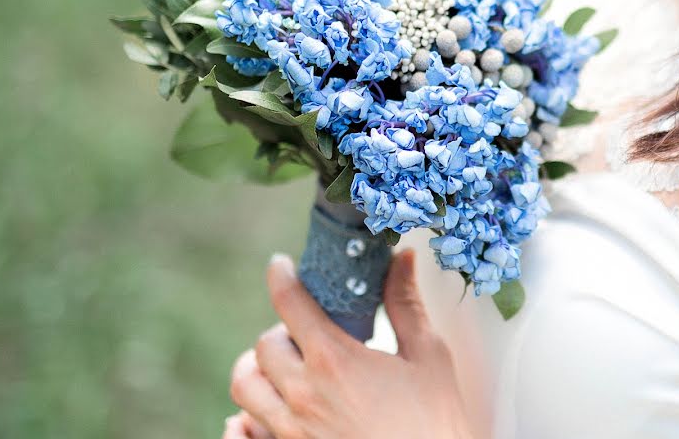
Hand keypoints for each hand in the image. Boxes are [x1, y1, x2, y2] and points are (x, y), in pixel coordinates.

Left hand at [227, 249, 474, 438]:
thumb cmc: (436, 423)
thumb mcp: (428, 357)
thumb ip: (405, 304)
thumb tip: (402, 257)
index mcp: (334, 360)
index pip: (289, 302)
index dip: (280, 275)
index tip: (281, 265)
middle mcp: (302, 394)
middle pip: (263, 345)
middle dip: (281, 330)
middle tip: (304, 332)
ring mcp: (290, 431)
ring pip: (244, 386)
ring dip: (259, 369)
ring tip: (284, 369)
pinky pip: (241, 433)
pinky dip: (243, 419)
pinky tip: (267, 413)